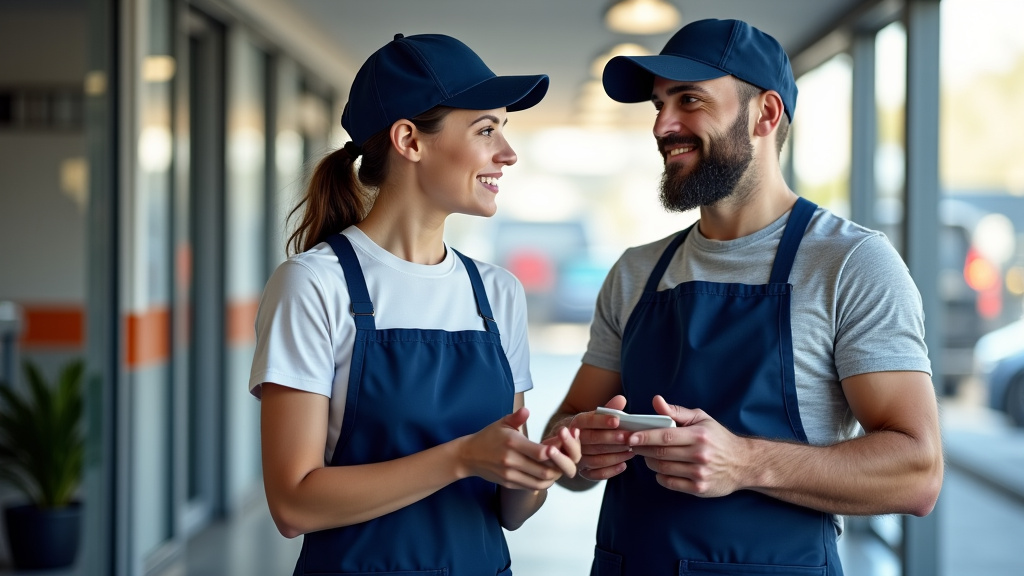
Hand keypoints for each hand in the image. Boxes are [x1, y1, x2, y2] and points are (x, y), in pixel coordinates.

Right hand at [459, 407, 573, 489]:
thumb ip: (517, 417)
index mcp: (512, 443)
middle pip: (544, 470)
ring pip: (540, 483)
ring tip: (558, 469)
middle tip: (566, 460)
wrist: (469, 456)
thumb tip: (526, 410)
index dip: (555, 452)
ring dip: (553, 478)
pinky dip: (543, 483)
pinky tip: (547, 475)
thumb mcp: (501, 423)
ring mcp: (510, 475)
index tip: (561, 447)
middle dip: (559, 467)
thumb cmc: (488, 437)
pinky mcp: (509, 484)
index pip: (540, 452)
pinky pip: (531, 487)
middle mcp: (511, 461)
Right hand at [556, 395, 635, 480]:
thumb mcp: (593, 416)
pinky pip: (594, 475)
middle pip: (591, 439)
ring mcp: (576, 458)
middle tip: (628, 438)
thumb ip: (607, 409)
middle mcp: (573, 441)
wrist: (567, 443)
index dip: (602, 421)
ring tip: (631, 451)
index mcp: (575, 423)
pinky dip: (610, 471)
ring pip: (595, 458)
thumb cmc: (587, 428)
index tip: (617, 420)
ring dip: (614, 455)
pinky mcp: (581, 471)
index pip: (587, 421)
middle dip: (611, 439)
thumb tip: (621, 399)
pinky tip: (624, 465)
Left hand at [626, 395, 750, 496]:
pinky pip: (670, 482)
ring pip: (662, 468)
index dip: (645, 436)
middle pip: (661, 453)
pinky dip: (660, 476)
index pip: (665, 436)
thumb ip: (677, 411)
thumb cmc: (719, 438)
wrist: (743, 464)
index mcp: (699, 436)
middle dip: (642, 448)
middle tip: (633, 444)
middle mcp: (700, 455)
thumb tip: (656, 401)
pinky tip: (661, 468)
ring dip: (650, 461)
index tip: (630, 436)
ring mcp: (700, 473)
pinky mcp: (699, 488)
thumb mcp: (701, 419)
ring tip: (647, 454)